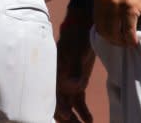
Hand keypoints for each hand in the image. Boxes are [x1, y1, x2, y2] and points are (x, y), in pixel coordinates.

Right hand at [55, 8, 94, 122]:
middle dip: (65, 117)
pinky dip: (82, 111)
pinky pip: (78, 101)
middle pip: (58, 104)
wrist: (83, 27)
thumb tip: (76, 87)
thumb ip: (76, 70)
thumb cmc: (77, 38)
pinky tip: (89, 120)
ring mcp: (68, 82)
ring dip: (74, 117)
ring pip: (68, 105)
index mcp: (54, 73)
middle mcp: (58, 80)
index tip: (65, 116)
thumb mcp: (77, 52)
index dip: (57, 107)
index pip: (51, 95)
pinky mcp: (78, 82)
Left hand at [93, 0, 140, 45]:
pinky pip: (128, 29)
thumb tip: (111, 21)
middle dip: (112, 40)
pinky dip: (131, 38)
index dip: (105, 33)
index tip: (115, 38)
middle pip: (103, 29)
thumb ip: (110, 0)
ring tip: (129, 43)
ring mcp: (117, 2)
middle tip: (122, 44)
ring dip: (121, 41)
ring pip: (114, 32)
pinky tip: (135, 41)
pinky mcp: (131, 6)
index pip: (97, 21)